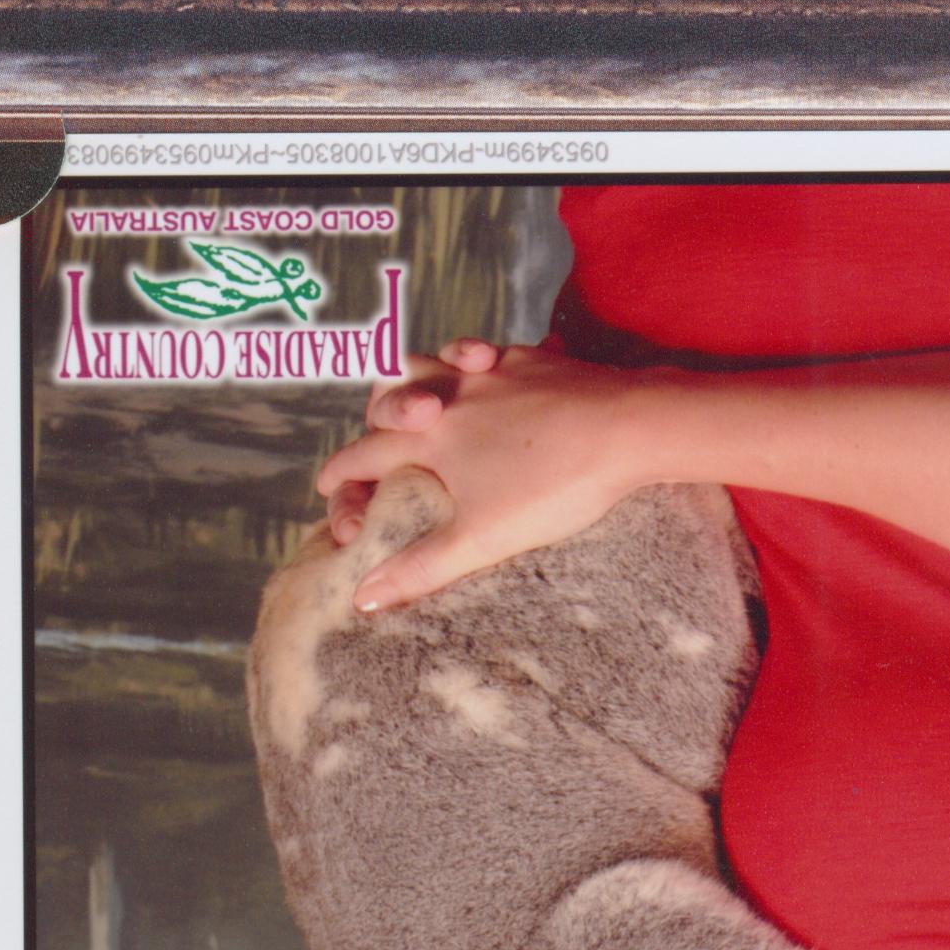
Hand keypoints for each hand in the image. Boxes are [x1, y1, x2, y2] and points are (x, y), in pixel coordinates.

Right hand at [314, 339, 642, 610]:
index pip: (367, 453)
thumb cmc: (551, 486)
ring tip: (425, 394)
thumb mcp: (481, 537)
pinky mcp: (535, 361)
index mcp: (430, 435)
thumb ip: (420, 566)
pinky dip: (479, 357)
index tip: (323, 486)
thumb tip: (361, 598)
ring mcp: (494, 370)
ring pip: (437, 358)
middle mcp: (452, 392)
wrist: (626, 429)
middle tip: (374, 435)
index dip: (341, 473)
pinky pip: (494, 350)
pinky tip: (490, 366)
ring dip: (422, 374)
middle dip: (375, 416)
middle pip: (392, 392)